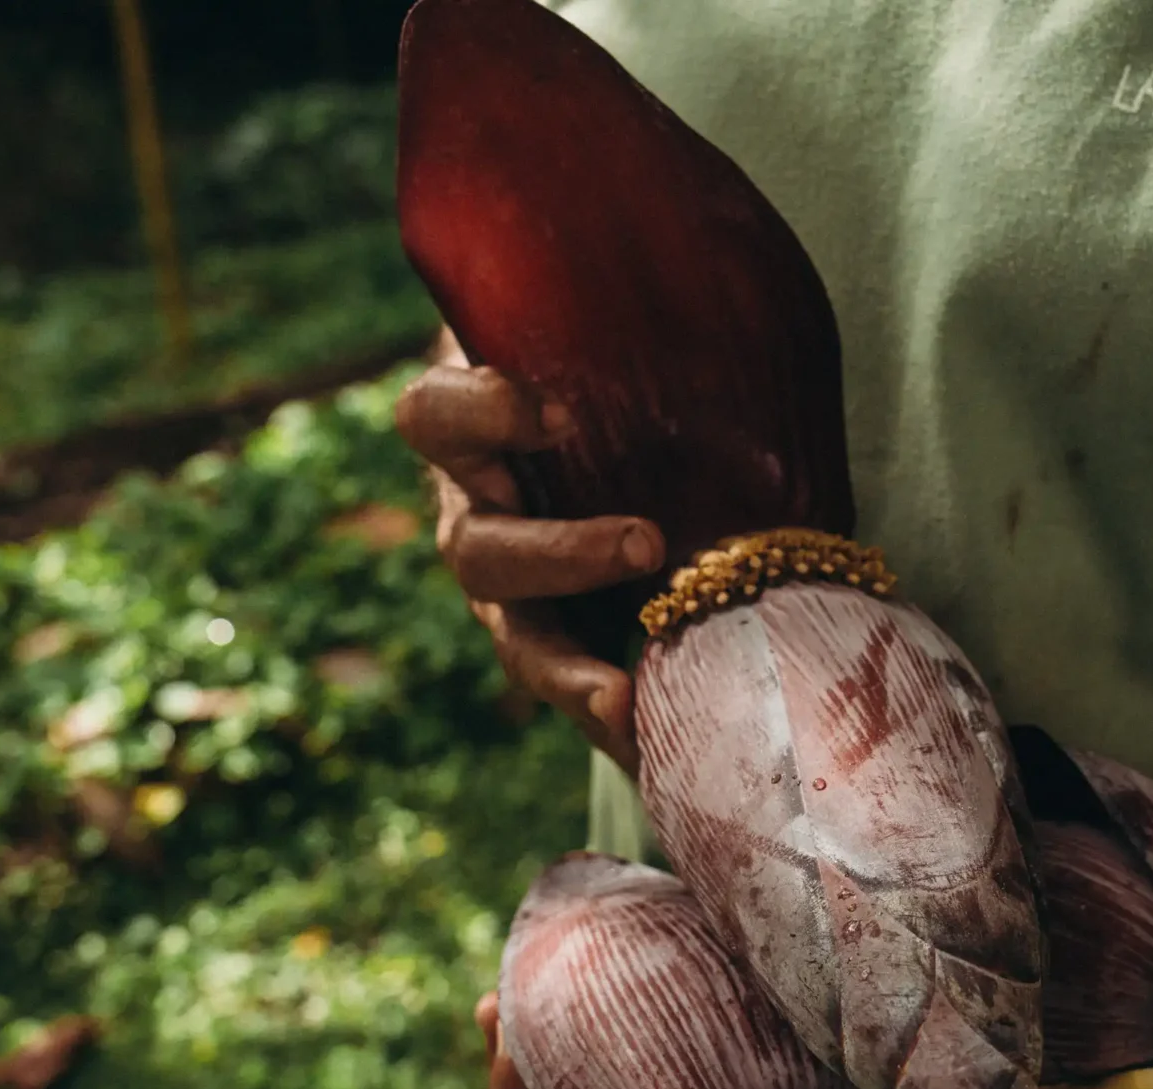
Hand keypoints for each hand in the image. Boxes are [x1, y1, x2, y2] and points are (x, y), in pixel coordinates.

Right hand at [395, 350, 664, 773]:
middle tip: (646, 540)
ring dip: (572, 668)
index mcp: (476, 428)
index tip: (560, 413)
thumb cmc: (624, 354)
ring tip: (633, 697)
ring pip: (516, 639)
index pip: (436, 417)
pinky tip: (660, 760)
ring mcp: (516, 595)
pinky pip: (578, 695)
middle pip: (473, 550)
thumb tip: (715, 264)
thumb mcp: (619, 325)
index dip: (484, 416)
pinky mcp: (564, 647)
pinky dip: (617, 726)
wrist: (645, 418)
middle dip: (556, 551)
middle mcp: (478, 514)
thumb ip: (638, 316)